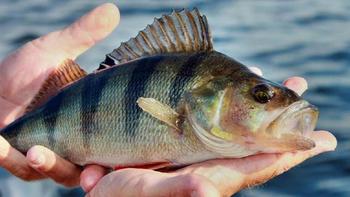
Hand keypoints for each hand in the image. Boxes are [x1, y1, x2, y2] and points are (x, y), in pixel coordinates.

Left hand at [0, 3, 118, 185]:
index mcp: (88, 124)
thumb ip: (84, 35)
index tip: (128, 156)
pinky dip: (7, 156)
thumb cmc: (22, 71)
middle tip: (90, 174)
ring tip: (38, 153)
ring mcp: (45, 154)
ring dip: (49, 165)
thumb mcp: (54, 51)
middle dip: (91, 175)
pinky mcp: (16, 158)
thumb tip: (114, 9)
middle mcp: (71, 143)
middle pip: (89, 169)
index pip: (113, 145)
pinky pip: (17, 165)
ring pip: (57, 173)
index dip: (122, 156)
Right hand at [81, 73, 336, 196]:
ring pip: (241, 132)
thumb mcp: (145, 192)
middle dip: (283, 122)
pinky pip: (219, 128)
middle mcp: (212, 166)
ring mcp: (200, 155)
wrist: (104, 192)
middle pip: (258, 142)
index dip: (289, 151)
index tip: (321, 140)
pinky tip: (240, 97)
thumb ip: (178, 190)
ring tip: (283, 88)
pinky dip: (235, 111)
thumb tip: (207, 190)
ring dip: (263, 112)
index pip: (259, 164)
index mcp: (210, 177)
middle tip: (304, 93)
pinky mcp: (186, 146)